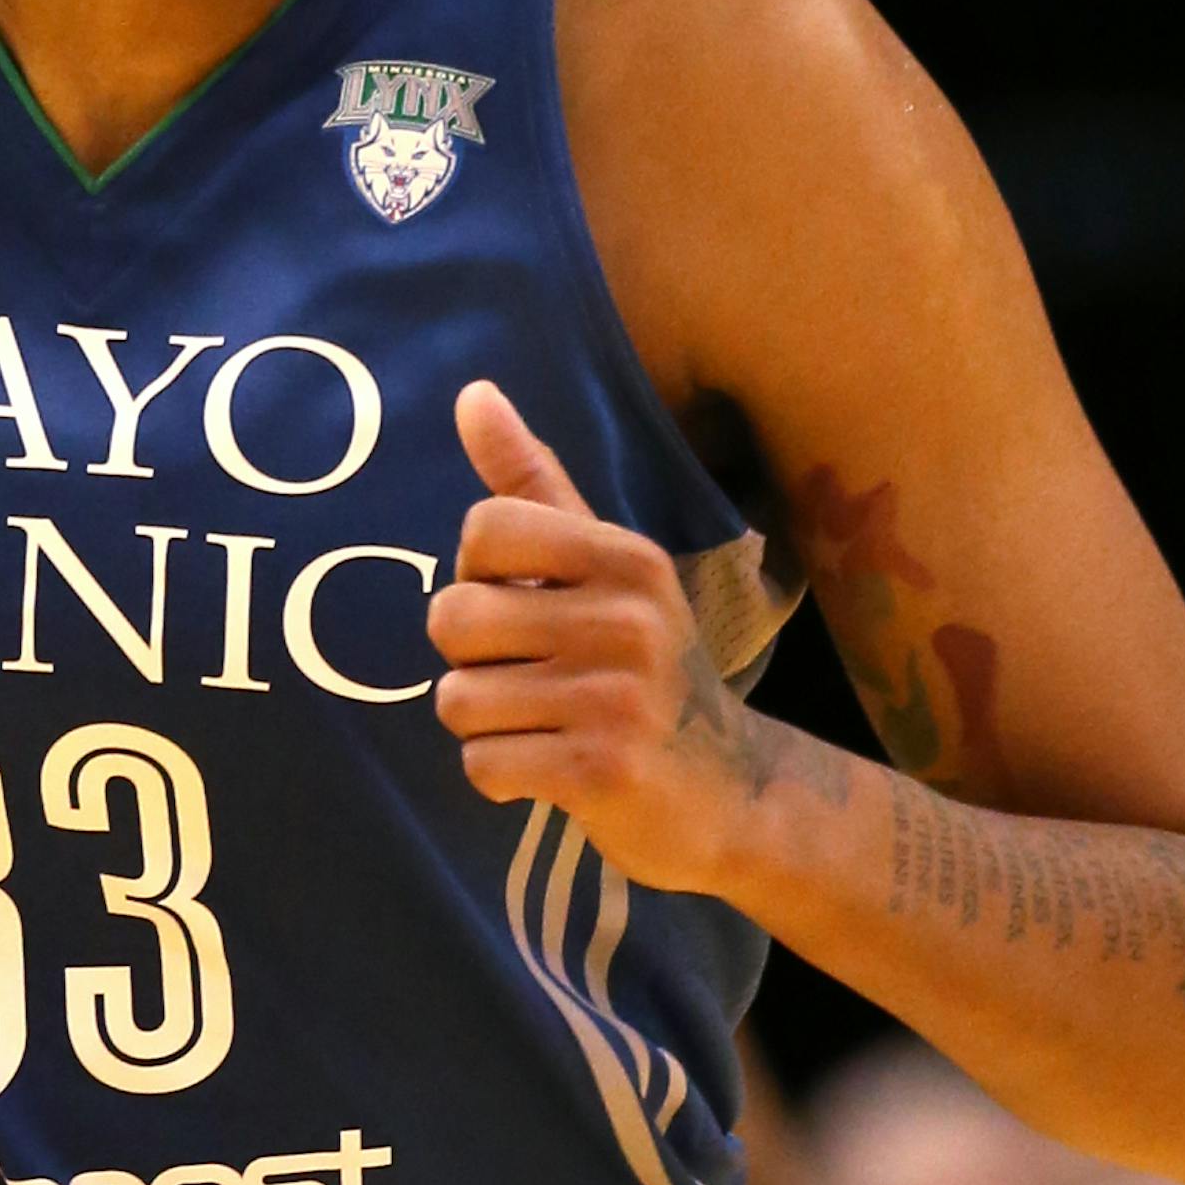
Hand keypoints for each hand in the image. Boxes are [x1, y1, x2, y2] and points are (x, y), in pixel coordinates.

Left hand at [427, 379, 771, 894]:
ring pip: (457, 699)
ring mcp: (620, 699)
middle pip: (452, 618)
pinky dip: (500, 775)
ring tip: (543, 724)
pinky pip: (481, 764)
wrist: (733, 792)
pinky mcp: (603, 772)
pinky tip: (552, 769)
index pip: (483, 530)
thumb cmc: (641, 663)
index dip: (475, 573)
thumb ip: (531, 480)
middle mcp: (628, 619)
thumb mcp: (602, 564)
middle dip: (468, 658)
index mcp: (626, 557)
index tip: (518, 601)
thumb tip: (472, 392)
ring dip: (483, 723)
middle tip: (528, 676)